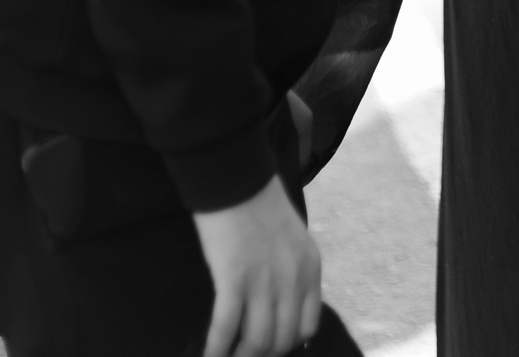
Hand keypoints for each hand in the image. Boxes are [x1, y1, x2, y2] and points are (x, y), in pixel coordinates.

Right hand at [194, 177, 320, 356]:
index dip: (286, 344)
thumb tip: (281, 306)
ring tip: (227, 356)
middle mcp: (293, 279)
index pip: (307, 327)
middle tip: (243, 354)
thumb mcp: (294, 239)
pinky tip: (208, 355)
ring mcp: (264, 281)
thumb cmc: (259, 205)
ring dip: (240, 356)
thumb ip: (293, 271)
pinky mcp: (233, 279)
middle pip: (281, 340)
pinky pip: (226, 327)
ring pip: (257, 341)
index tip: (268, 346)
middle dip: (261, 355)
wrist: (237, 179)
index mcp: (310, 268)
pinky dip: (216, 348)